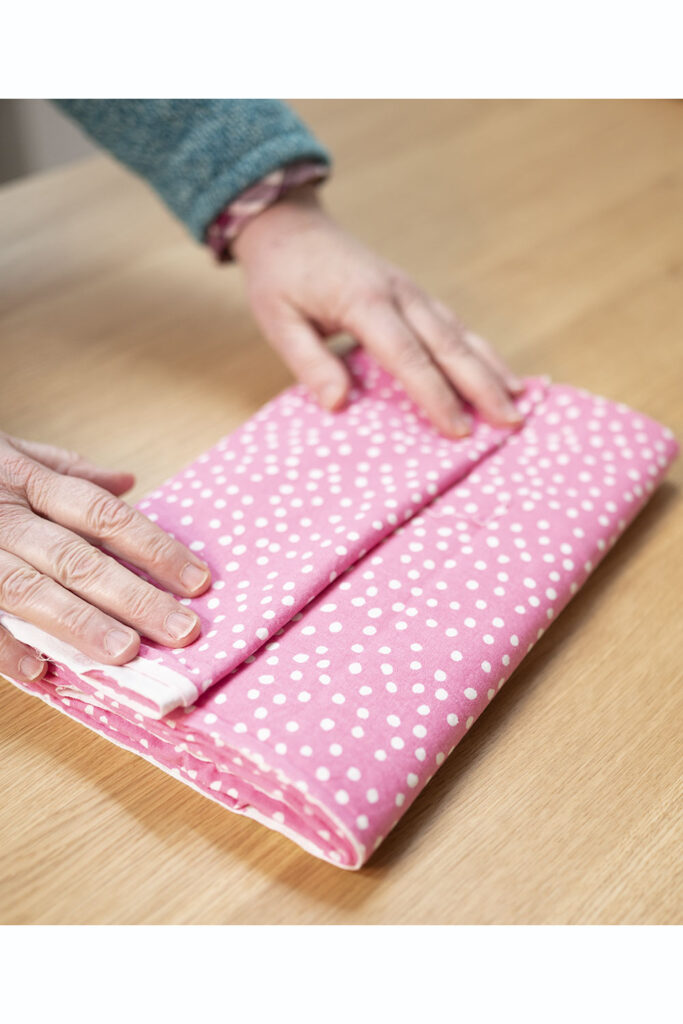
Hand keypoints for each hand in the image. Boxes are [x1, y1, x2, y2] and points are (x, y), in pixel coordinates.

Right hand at [0, 433, 210, 682]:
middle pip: (76, 556)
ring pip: (27, 587)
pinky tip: (37, 672)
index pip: (104, 516)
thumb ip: (63, 469)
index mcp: (24, 480)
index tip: (198, 580)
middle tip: (181, 630)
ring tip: (124, 654)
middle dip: (132, 595)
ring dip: (78, 622)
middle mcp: (1, 513)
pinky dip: (0, 646)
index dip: (154, 547)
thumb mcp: (6, 452)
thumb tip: (127, 481)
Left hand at [234, 185, 523, 437]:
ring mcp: (412, 292)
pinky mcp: (416, 295)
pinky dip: (481, 352)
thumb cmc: (281, 277)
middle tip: (511, 423)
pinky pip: (455, 326)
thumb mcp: (278, 321)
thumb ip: (309, 361)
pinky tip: (501, 373)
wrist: (289, 227)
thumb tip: (339, 404)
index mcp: (365, 302)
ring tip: (520, 402)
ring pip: (462, 333)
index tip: (458, 430)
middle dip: (484, 386)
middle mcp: (400, 294)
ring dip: (493, 369)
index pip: (408, 356)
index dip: (435, 396)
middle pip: (450, 345)